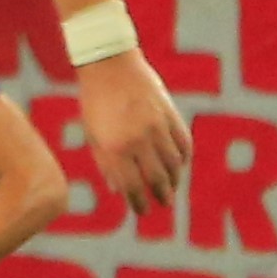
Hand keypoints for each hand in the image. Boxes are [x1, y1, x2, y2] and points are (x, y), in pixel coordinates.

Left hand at [77, 49, 190, 212]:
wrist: (109, 66)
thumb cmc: (94, 102)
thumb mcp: (92, 135)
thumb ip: (106, 164)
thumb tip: (119, 190)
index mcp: (115, 148)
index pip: (132, 187)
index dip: (139, 203)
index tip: (142, 211)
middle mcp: (138, 141)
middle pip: (156, 179)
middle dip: (160, 196)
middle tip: (162, 204)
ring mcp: (158, 128)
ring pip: (174, 164)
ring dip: (175, 180)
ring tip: (171, 188)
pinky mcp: (171, 115)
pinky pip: (184, 144)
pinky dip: (183, 158)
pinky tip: (180, 165)